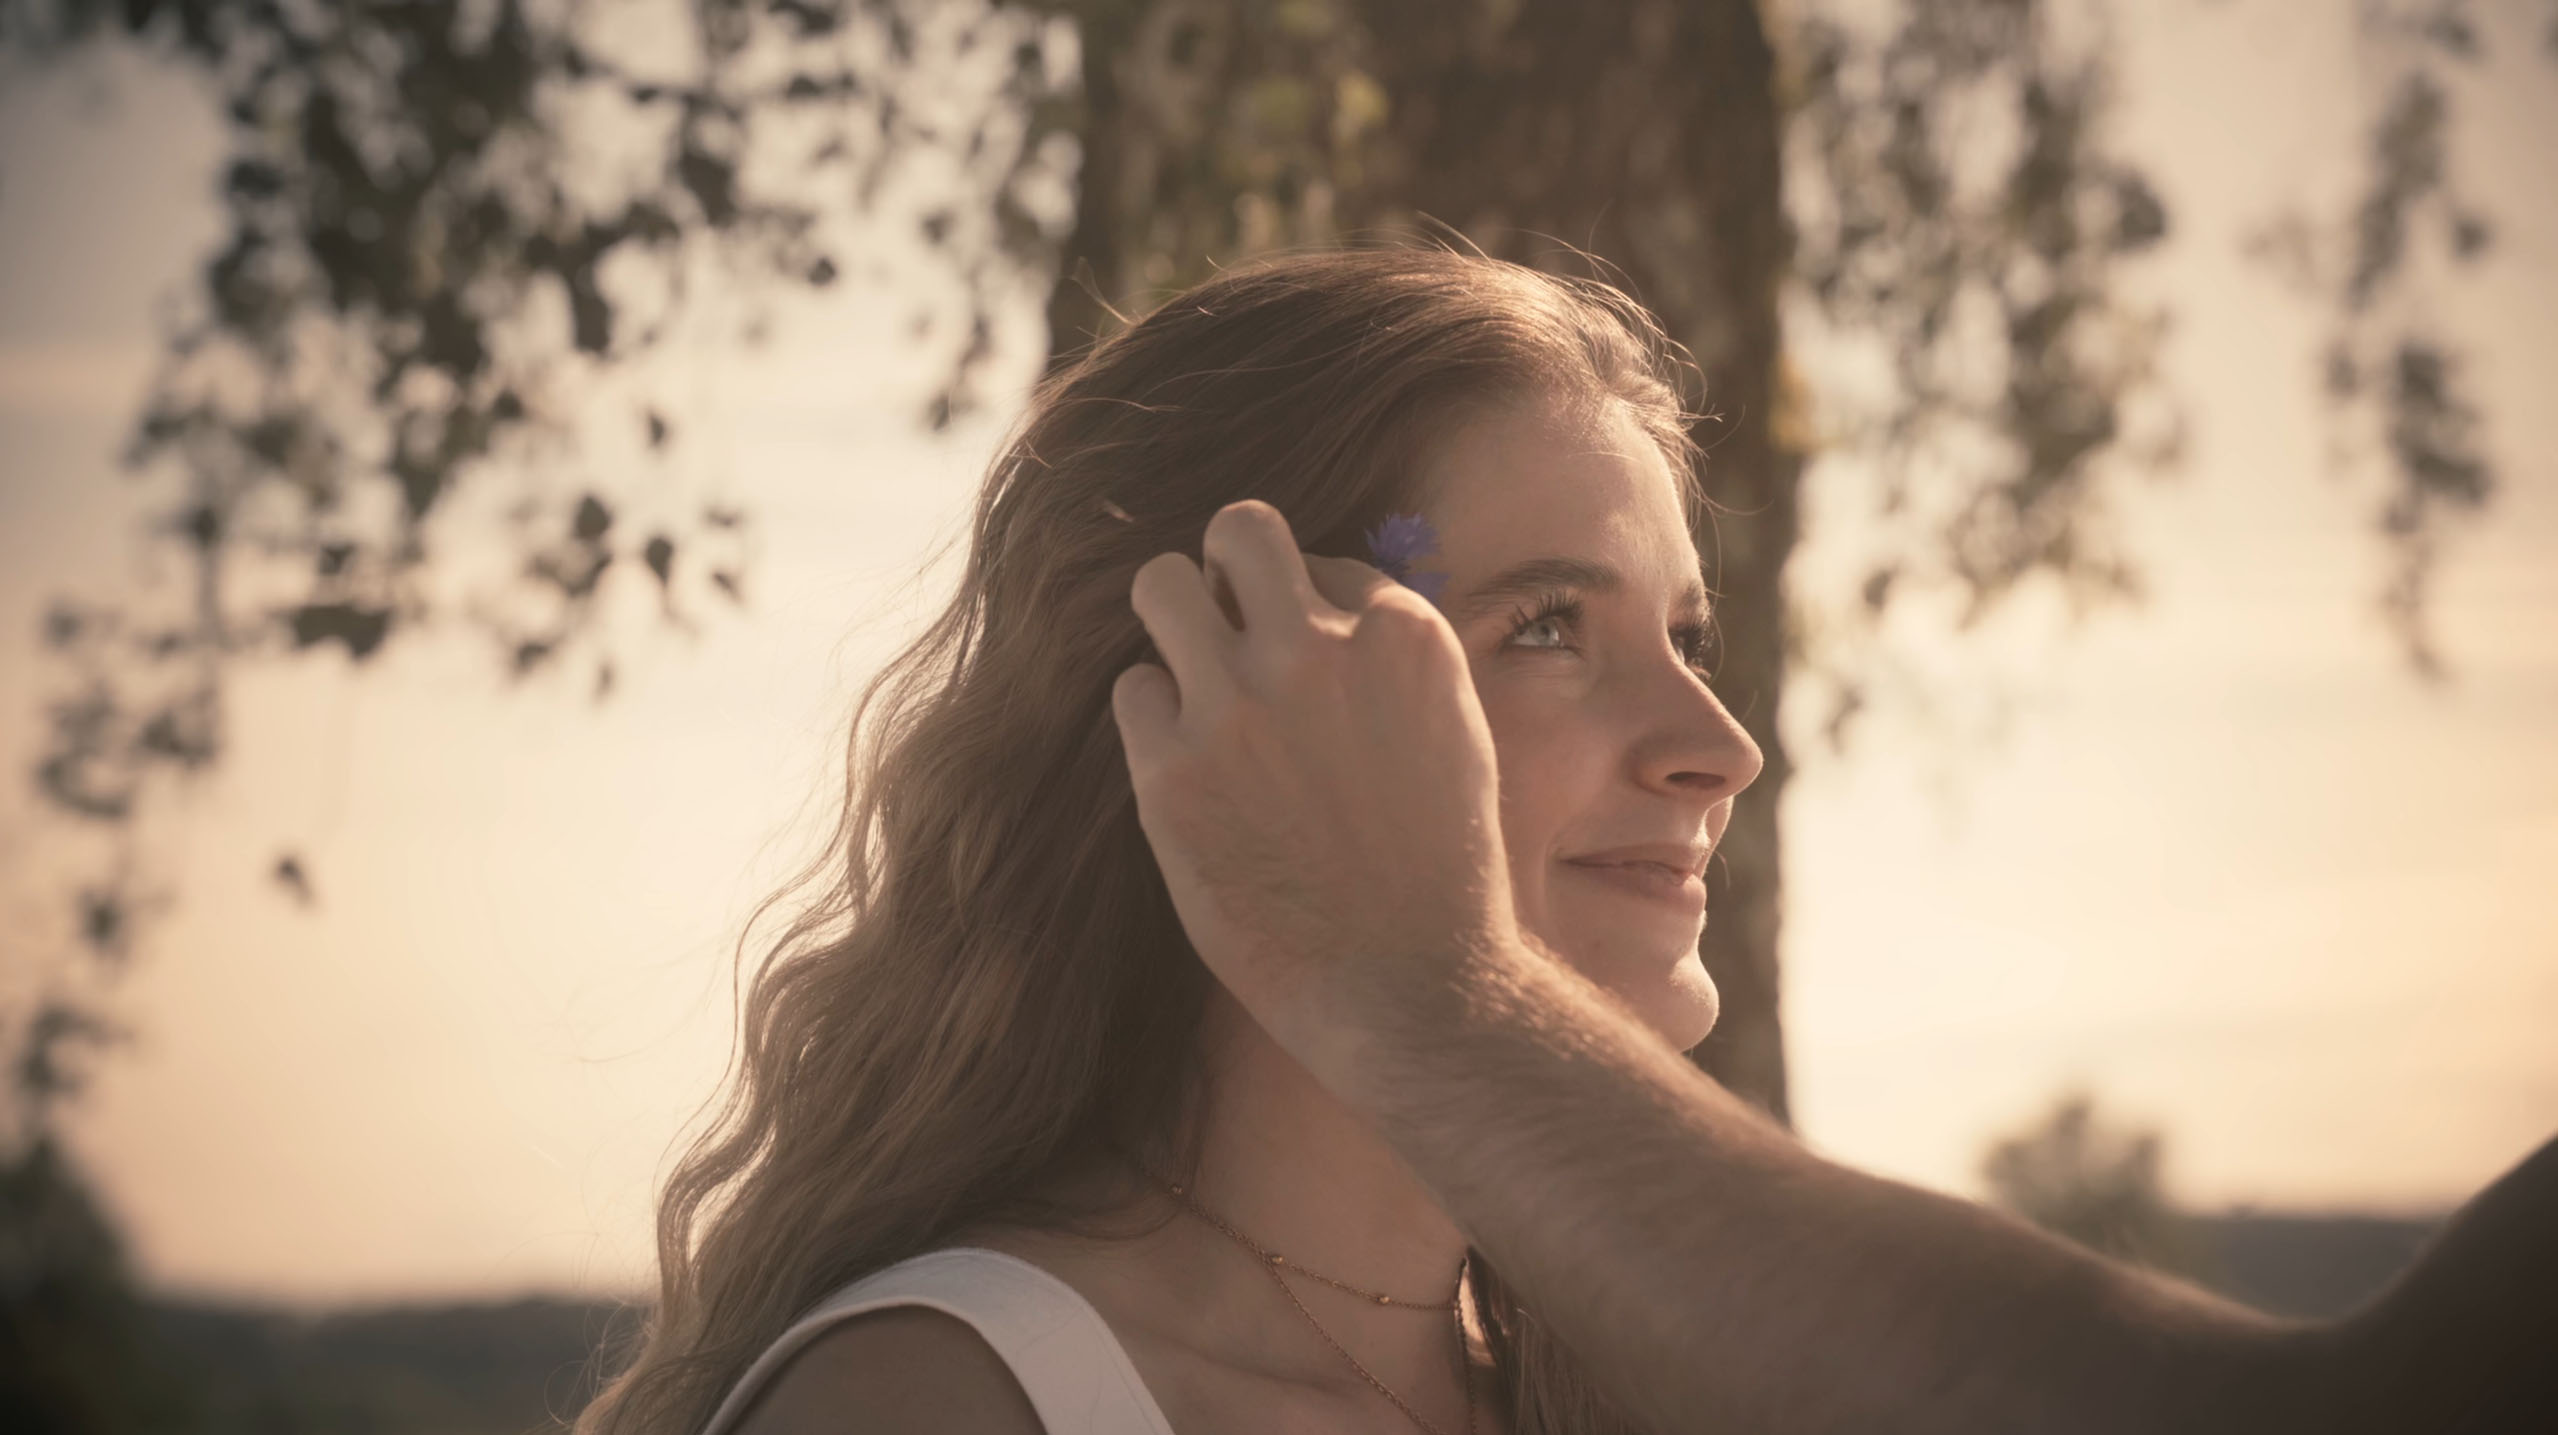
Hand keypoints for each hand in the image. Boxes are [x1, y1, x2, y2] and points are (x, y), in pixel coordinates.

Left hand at [1111, 500, 1518, 1043]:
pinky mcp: (1169, 771)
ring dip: (1170, 621)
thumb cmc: (1440, 872)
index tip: (1306, 667)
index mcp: (1401, 635)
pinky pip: (1132, 689)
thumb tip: (1323, 610)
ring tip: (1188, 677)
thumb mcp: (1454, 734)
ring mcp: (1236, 705)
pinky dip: (1153, 719)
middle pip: (1237, 530)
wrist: (1410, 988)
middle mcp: (1316, 649)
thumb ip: (1390, 664)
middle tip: (1222, 629)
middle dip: (1225, 571)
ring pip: (1159, 585)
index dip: (1306, 611)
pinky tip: (1186, 767)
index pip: (1323, 563)